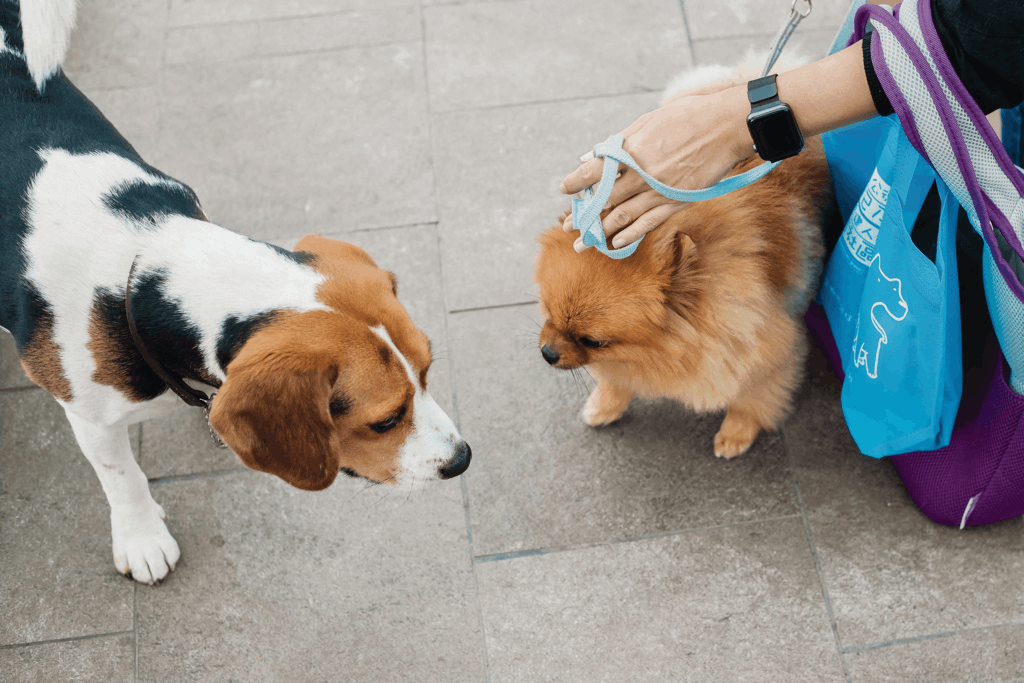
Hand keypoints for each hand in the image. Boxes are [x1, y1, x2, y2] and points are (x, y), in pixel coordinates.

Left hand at [560, 84, 755, 251]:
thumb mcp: (648, 120)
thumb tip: (590, 156)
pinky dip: (630, 235)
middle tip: (568, 227)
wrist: (726, 125)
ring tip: (583, 244)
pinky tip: (615, 243)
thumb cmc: (688, 115)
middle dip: (583, 216)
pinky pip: (648, 223)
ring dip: (600, 232)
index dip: (576, 182)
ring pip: (622, 217)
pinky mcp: (675, 201)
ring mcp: (658, 190)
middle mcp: (641, 174)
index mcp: (631, 151)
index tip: (564, 189)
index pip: (594, 171)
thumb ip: (618, 141)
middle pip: (604, 200)